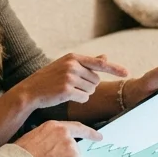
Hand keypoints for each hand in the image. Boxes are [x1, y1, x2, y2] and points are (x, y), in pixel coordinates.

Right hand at [14, 53, 128, 109]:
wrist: (30, 90)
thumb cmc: (49, 78)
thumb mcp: (66, 66)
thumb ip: (87, 63)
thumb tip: (105, 57)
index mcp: (73, 57)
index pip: (99, 63)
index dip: (115, 68)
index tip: (127, 73)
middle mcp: (72, 65)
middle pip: (96, 80)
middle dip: (89, 86)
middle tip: (73, 86)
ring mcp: (69, 77)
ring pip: (91, 90)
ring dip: (83, 93)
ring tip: (68, 90)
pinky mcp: (67, 90)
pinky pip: (84, 98)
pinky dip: (79, 100)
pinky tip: (67, 97)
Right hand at [15, 121, 101, 156]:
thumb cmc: (21, 156)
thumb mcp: (34, 139)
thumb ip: (49, 141)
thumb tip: (53, 152)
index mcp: (53, 126)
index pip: (76, 128)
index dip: (89, 133)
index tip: (99, 136)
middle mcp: (64, 132)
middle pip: (75, 150)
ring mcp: (70, 145)